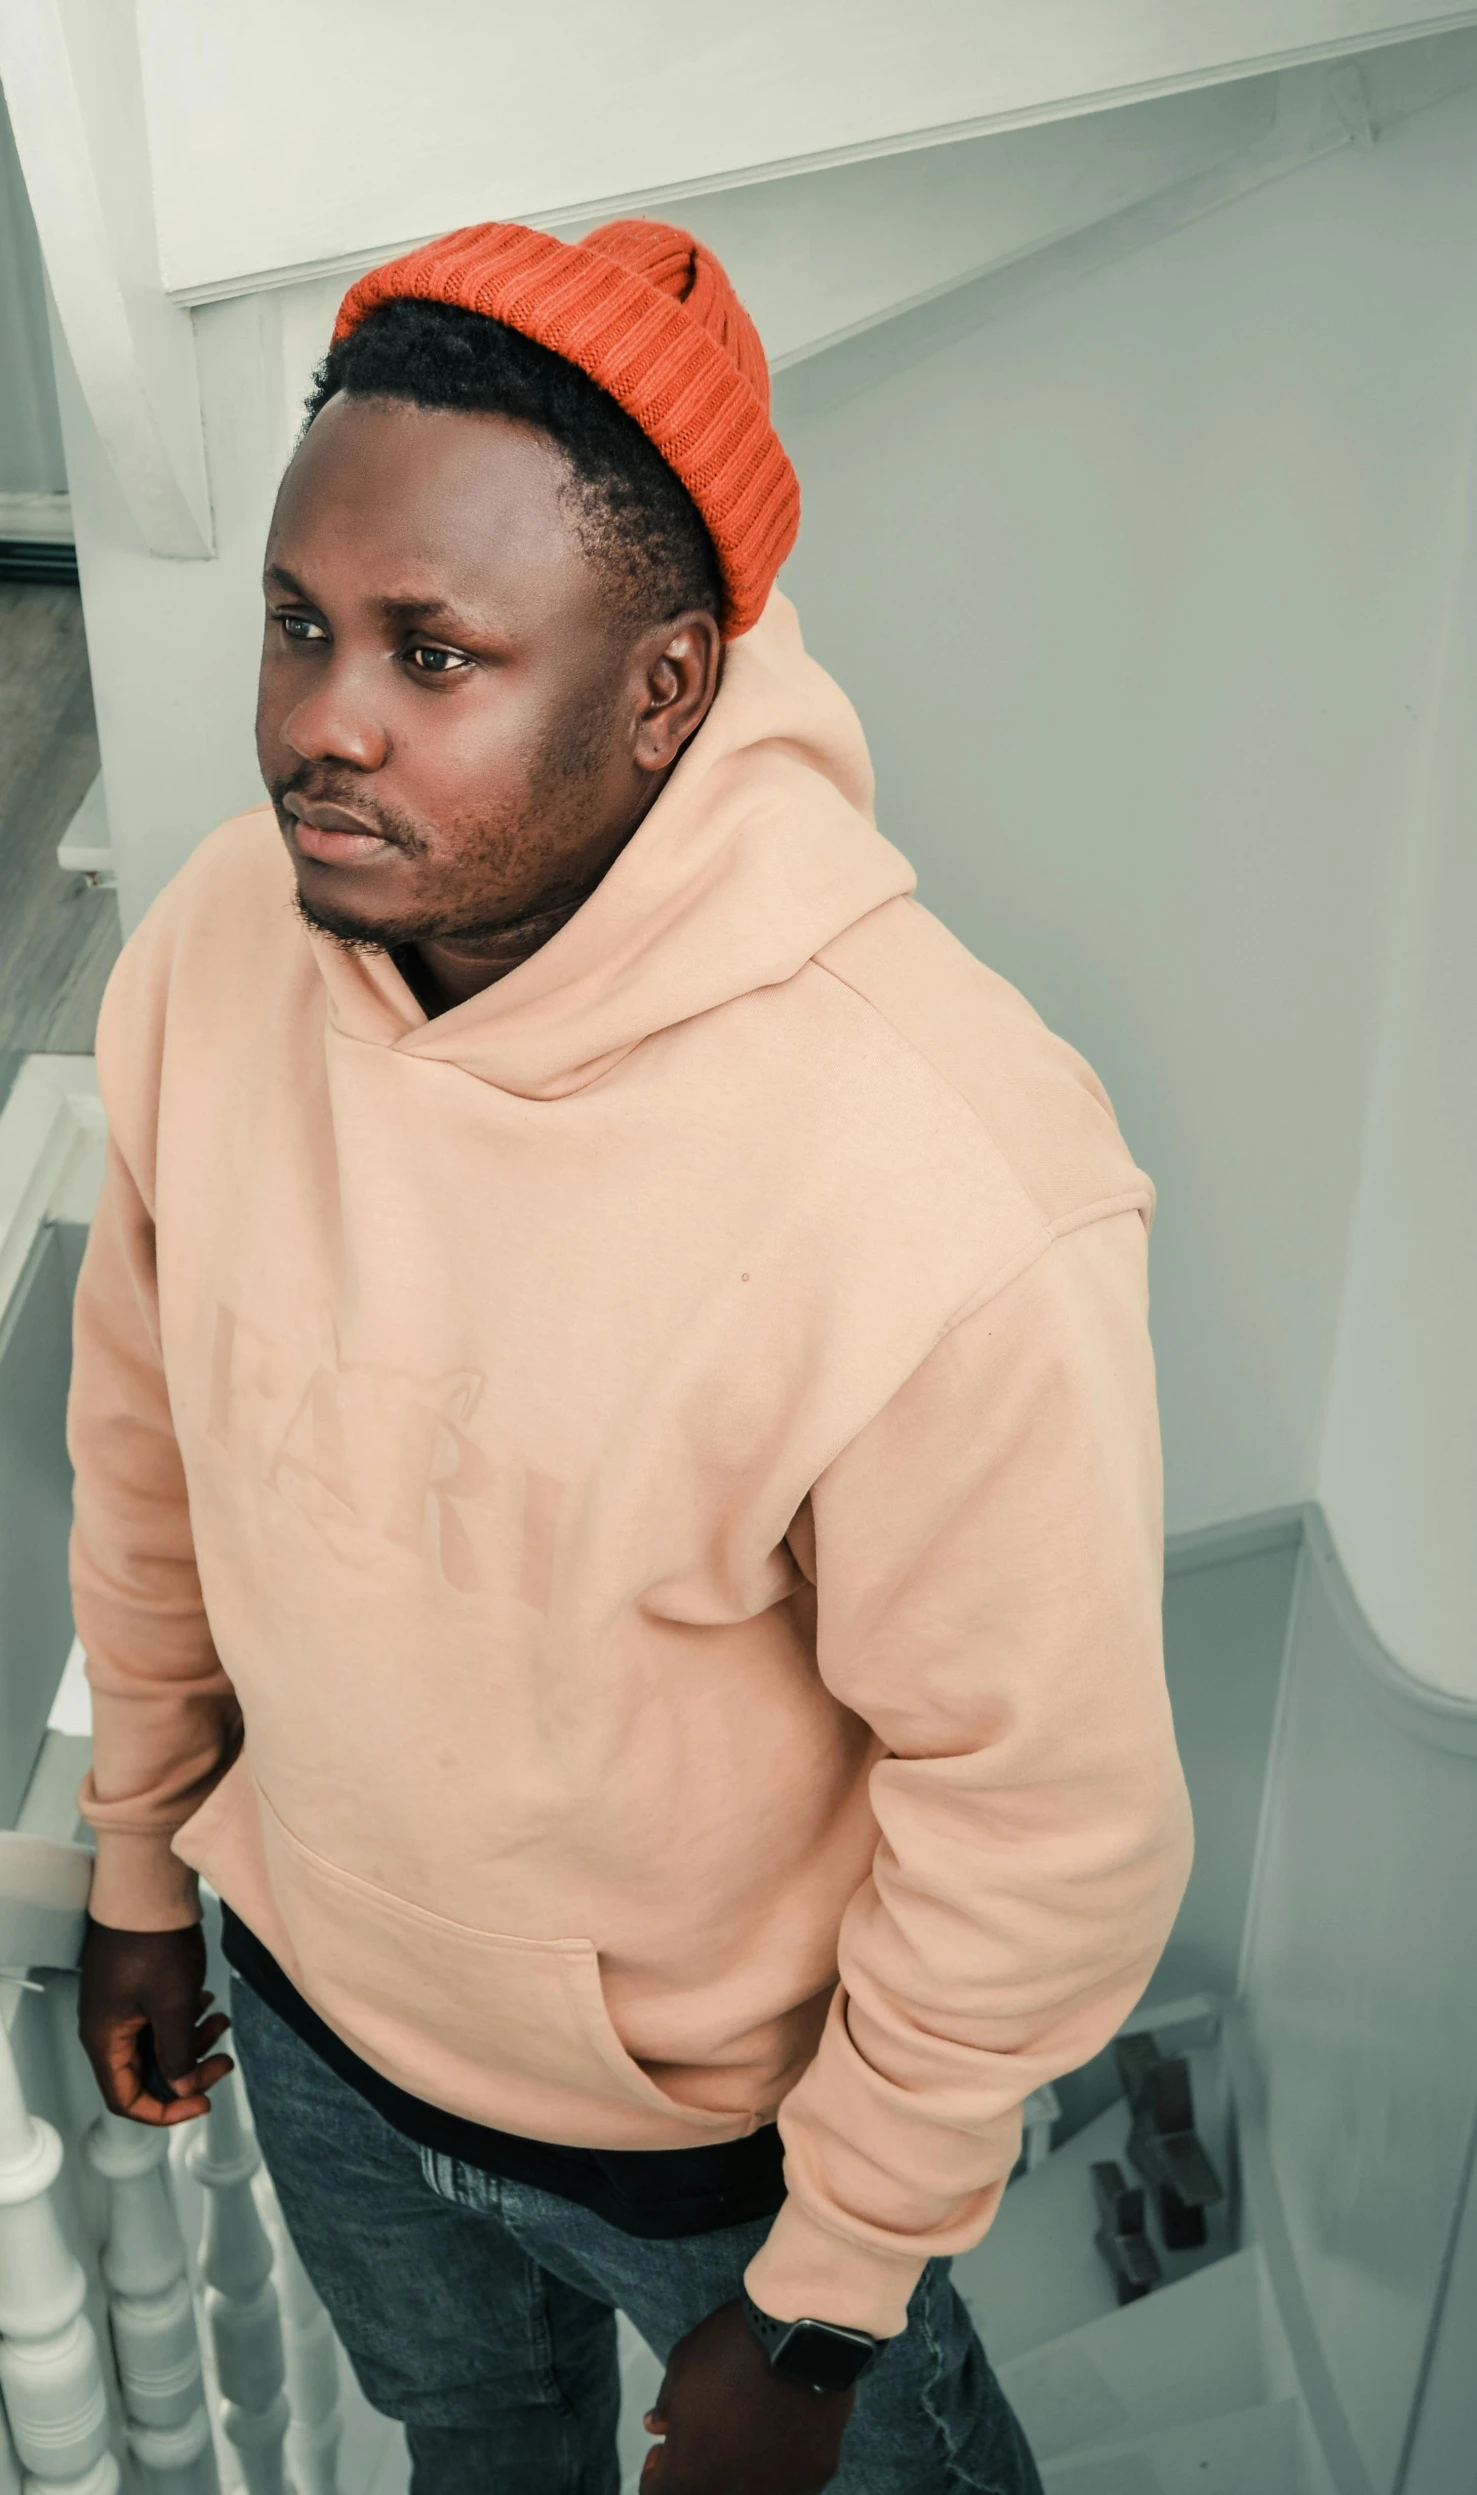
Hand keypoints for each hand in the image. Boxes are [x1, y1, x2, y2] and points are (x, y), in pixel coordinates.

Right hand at [78, 1918, 233, 2124]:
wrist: (147, 1888)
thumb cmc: (154, 1941)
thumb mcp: (173, 2005)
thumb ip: (177, 2053)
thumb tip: (181, 2088)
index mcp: (106, 2040)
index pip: (126, 2099)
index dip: (164, 2111)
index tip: (202, 2104)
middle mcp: (106, 2028)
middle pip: (145, 2073)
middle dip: (188, 2072)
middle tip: (223, 2062)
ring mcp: (118, 2006)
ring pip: (156, 2044)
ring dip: (190, 2043)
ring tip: (222, 2024)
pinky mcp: (132, 1988)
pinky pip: (156, 2019)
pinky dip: (183, 2020)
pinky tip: (206, 2004)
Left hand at [640, 2297, 853, 2493]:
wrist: (800, 2335)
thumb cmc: (731, 2350)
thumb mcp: (682, 2367)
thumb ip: (667, 2406)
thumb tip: (659, 2425)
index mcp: (691, 2478)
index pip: (660, 2493)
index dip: (659, 2469)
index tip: (667, 2449)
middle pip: (709, 2492)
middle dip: (703, 2470)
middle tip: (707, 2438)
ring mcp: (780, 2490)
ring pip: (755, 2489)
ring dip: (744, 2468)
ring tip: (751, 2428)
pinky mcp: (816, 2473)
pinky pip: (793, 2476)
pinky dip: (784, 2458)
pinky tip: (785, 2424)